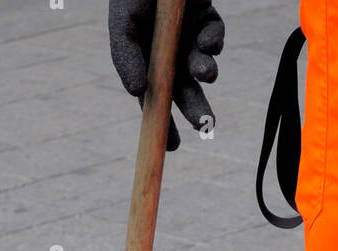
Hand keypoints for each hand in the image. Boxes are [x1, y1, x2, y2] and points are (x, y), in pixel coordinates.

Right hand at [109, 0, 224, 150]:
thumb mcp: (123, 26)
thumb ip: (125, 58)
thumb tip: (136, 93)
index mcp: (146, 62)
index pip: (155, 101)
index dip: (163, 125)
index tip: (171, 146)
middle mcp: (168, 54)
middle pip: (185, 91)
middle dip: (196, 109)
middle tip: (205, 125)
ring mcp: (189, 36)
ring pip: (203, 68)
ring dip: (206, 73)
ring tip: (205, 74)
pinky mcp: (206, 18)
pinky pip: (214, 38)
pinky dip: (213, 42)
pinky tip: (207, 41)